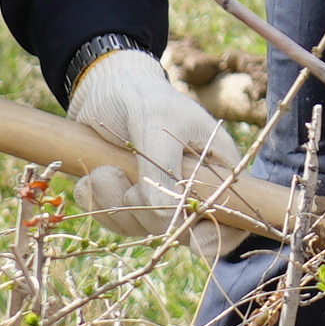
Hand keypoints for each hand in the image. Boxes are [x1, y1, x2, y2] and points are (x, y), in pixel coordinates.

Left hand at [70, 40, 244, 261]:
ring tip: (103, 170)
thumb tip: (166, 220)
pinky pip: (114, 221)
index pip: (233, 214)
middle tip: (128, 187)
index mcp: (215, 166)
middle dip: (147, 214)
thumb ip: (163, 170)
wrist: (101, 85)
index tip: (196, 240)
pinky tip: (91, 176)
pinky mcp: (128, 198)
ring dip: (115, 203)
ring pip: (143, 229)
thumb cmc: (140, 96)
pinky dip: (98, 202)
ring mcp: (158, 195)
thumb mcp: (155, 123)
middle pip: (181, 230)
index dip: (220, 235)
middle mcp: (191, 187)